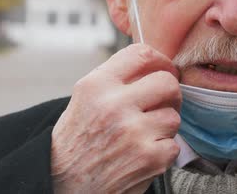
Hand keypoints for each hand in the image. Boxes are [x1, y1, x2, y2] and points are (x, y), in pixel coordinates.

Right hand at [51, 44, 181, 193]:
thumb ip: (116, 79)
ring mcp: (133, 132)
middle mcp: (114, 105)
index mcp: (97, 85)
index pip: (141, 54)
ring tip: (144, 134)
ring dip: (164, 126)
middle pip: (167, 82)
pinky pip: (174, 144)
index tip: (164, 68)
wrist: (62, 184)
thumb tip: (156, 64)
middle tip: (164, 102)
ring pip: (173, 116)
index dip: (161, 60)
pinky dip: (162, 151)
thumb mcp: (85, 98)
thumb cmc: (77, 140)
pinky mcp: (148, 157)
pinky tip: (143, 153)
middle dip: (170, 93)